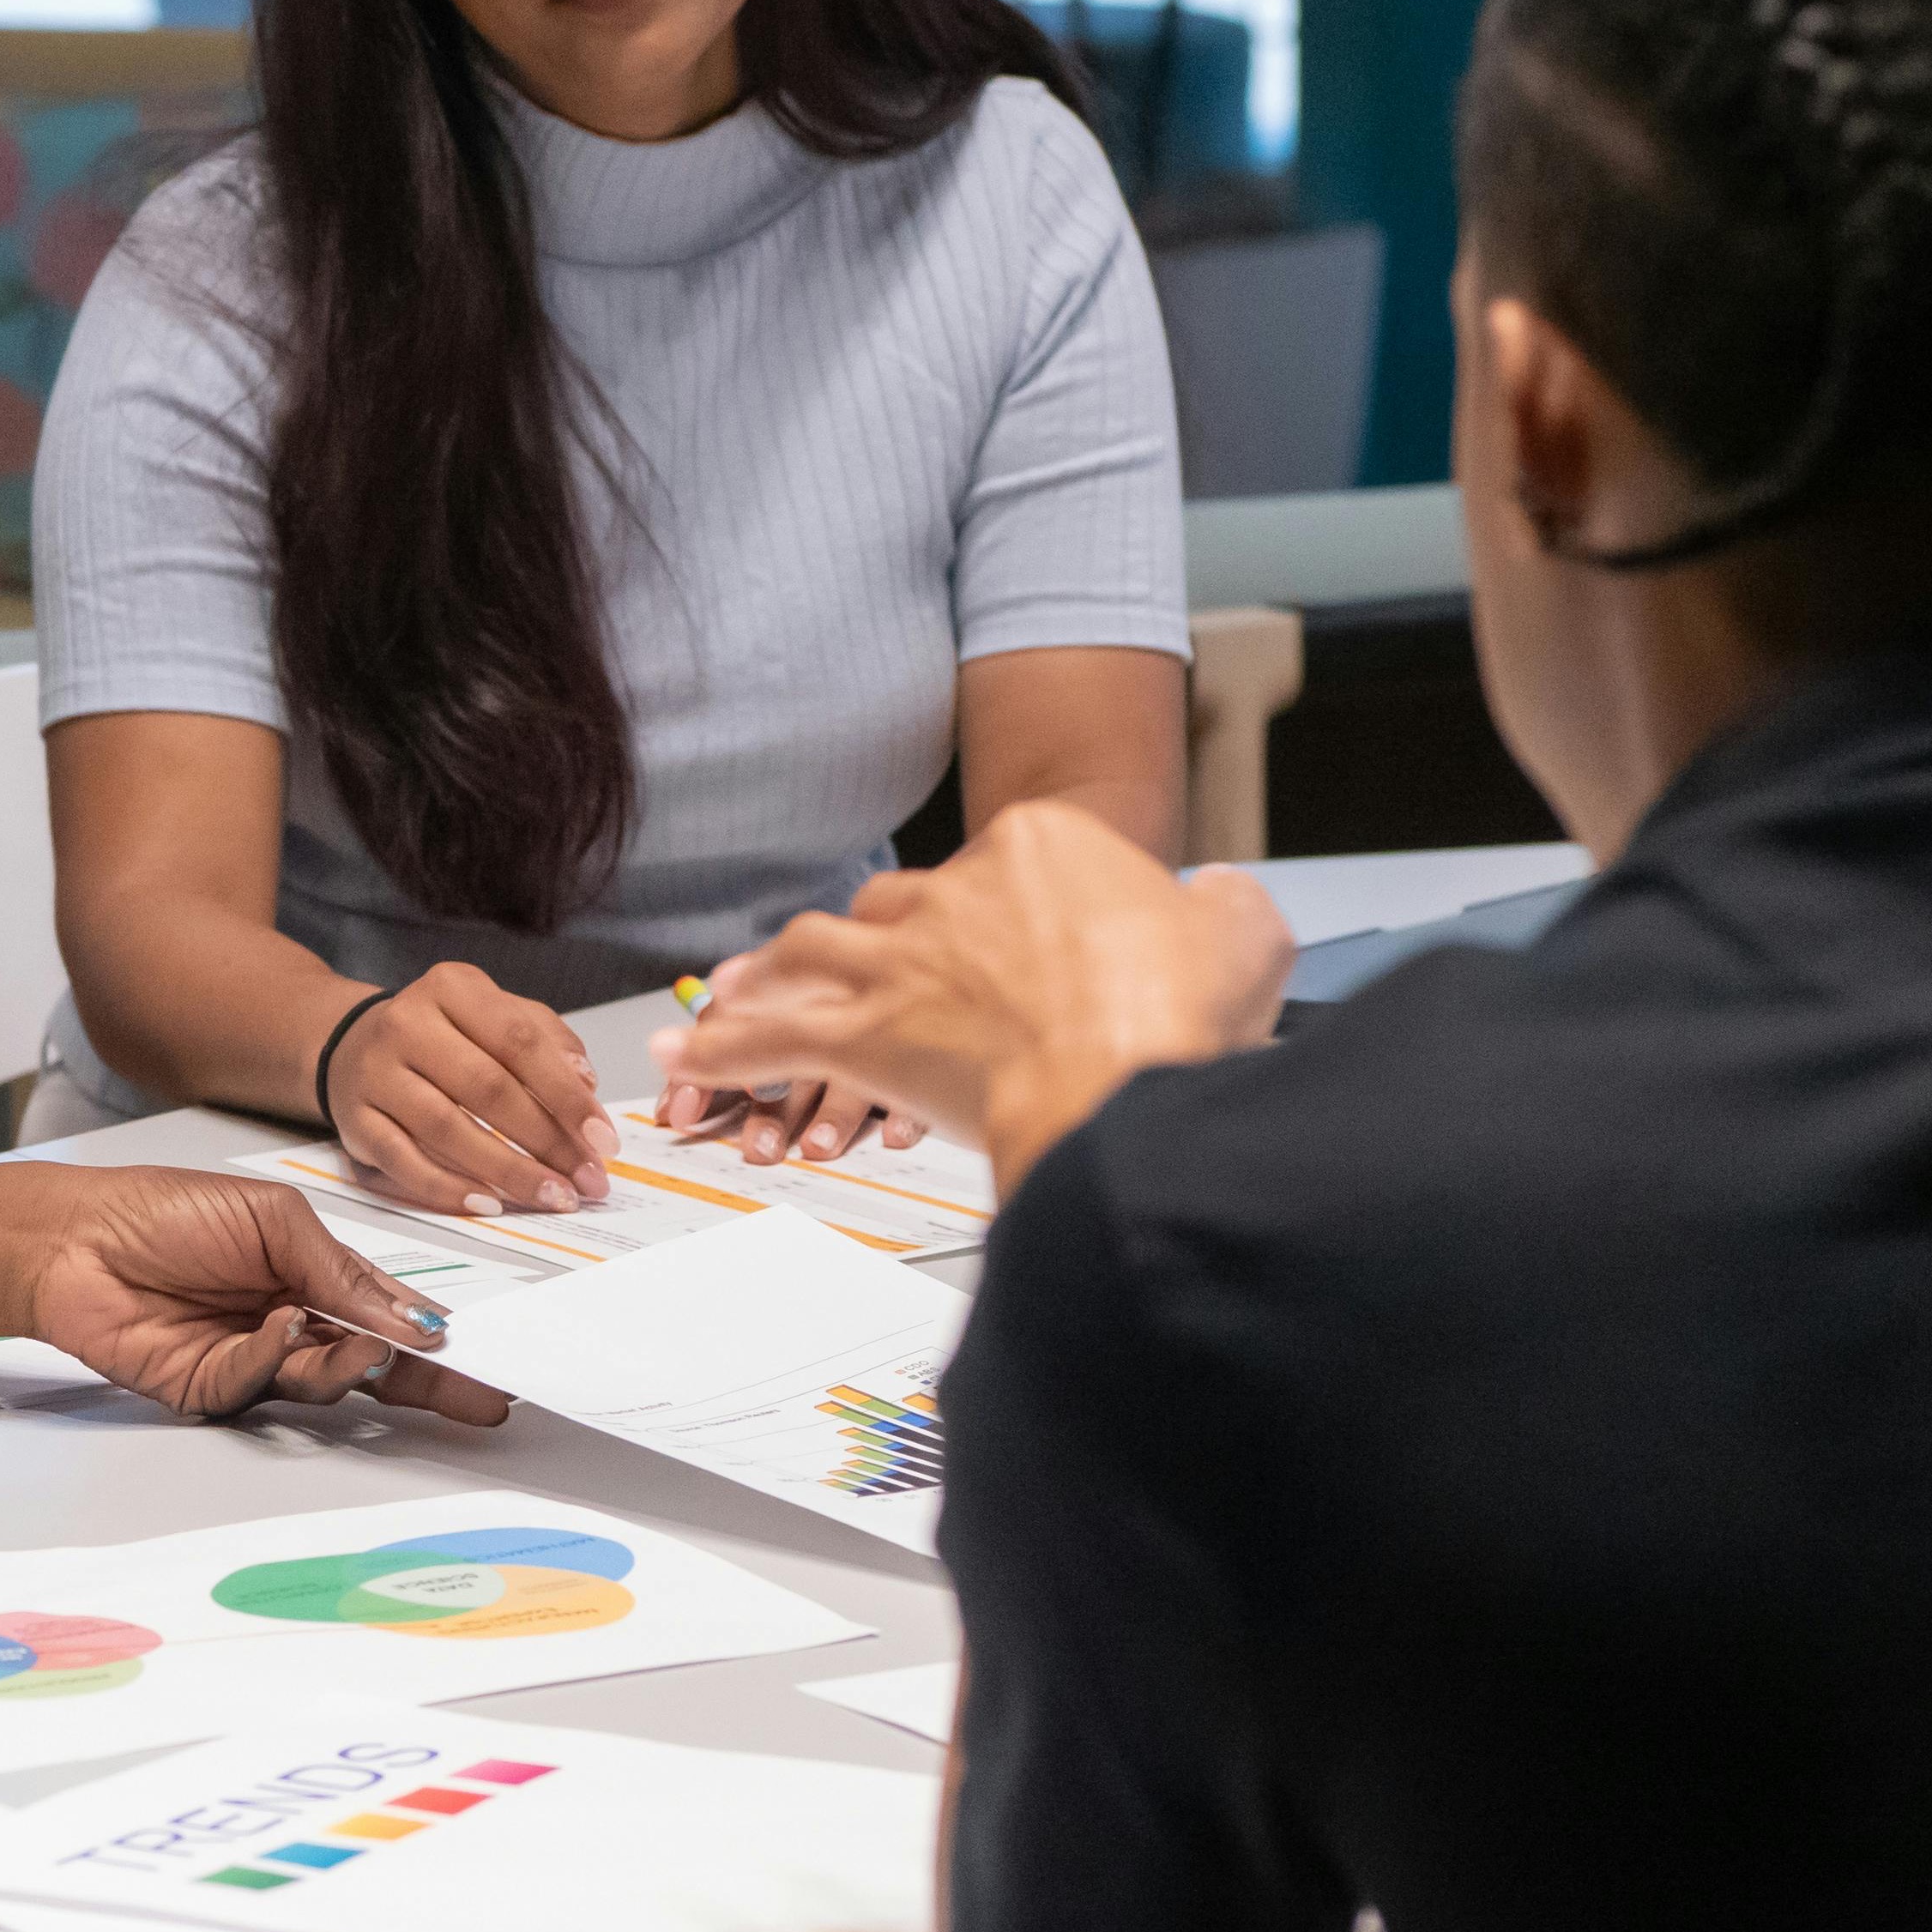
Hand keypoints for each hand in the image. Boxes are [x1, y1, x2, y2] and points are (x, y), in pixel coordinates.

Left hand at [16, 1169, 508, 1424]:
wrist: (75, 1237)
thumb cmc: (165, 1208)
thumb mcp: (273, 1220)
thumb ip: (341, 1272)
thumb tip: (411, 1320)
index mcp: (312, 1275)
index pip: (389, 1315)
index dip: (437, 1340)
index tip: (487, 1361)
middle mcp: (290, 1322)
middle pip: (374, 1366)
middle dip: (428, 1384)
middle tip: (477, 1399)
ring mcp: (252, 1360)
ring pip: (324, 1384)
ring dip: (349, 1363)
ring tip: (360, 1342)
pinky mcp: (210, 1390)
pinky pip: (260, 1387)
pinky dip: (275, 1357)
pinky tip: (277, 1325)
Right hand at [318, 963, 613, 1217]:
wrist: (351, 1046)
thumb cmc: (442, 1035)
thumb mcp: (493, 1014)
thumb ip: (546, 1039)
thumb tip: (585, 1084)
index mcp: (450, 988)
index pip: (519, 1041)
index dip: (565, 1095)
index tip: (603, 1140)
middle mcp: (406, 1024)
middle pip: (486, 1088)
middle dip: (546, 1141)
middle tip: (586, 1180)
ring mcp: (374, 1073)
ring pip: (446, 1129)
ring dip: (507, 1171)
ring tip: (551, 1196)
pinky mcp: (354, 1121)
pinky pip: (404, 1163)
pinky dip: (449, 1189)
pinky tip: (490, 1203)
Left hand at [648, 803, 1291, 1189]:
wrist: (1129, 1084)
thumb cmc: (1183, 1019)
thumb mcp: (1246, 934)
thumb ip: (1225, 908)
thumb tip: (1215, 901)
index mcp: (1046, 847)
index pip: (1003, 869)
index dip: (1001, 915)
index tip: (1011, 950)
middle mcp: (956, 891)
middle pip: (894, 906)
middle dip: (869, 942)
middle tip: (851, 975)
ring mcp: (901, 959)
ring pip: (811, 951)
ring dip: (767, 973)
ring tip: (732, 990)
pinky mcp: (862, 1033)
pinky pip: (769, 1036)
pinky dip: (721, 1045)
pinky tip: (684, 1055)